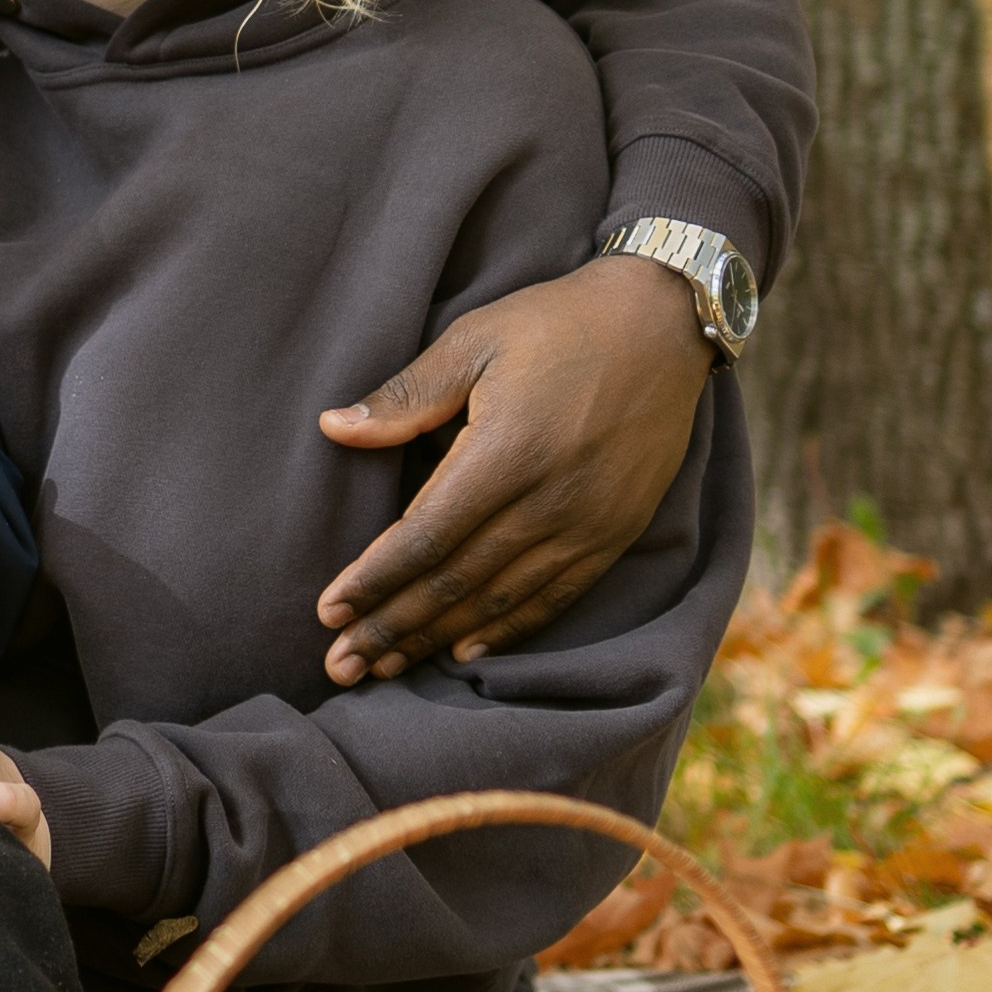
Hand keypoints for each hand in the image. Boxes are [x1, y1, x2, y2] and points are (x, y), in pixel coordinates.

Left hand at [316, 253, 712, 681]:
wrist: (662, 324)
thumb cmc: (556, 324)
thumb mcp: (474, 341)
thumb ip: (406, 396)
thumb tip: (331, 427)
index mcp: (506, 452)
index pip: (425, 537)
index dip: (375, 580)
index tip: (328, 613)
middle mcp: (548, 501)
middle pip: (456, 581)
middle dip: (392, 627)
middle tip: (340, 664)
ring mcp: (587, 524)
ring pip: (499, 600)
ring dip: (437, 638)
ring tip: (384, 667)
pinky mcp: (614, 533)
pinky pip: (554, 598)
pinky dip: (506, 630)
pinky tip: (465, 651)